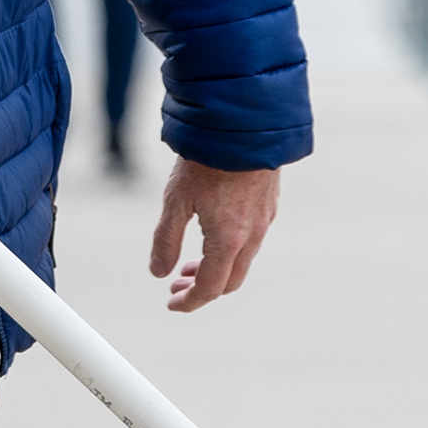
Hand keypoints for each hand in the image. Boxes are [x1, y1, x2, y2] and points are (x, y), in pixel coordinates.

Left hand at [148, 157, 278, 312]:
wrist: (244, 124)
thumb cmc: (206, 160)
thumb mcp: (176, 200)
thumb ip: (166, 239)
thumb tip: (158, 273)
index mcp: (228, 239)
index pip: (210, 288)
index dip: (189, 302)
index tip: (171, 303)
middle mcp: (252, 235)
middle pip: (230, 281)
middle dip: (202, 289)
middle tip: (177, 284)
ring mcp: (265, 220)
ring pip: (242, 261)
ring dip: (216, 269)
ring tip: (190, 263)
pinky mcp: (269, 204)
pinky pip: (252, 241)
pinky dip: (230, 251)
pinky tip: (212, 235)